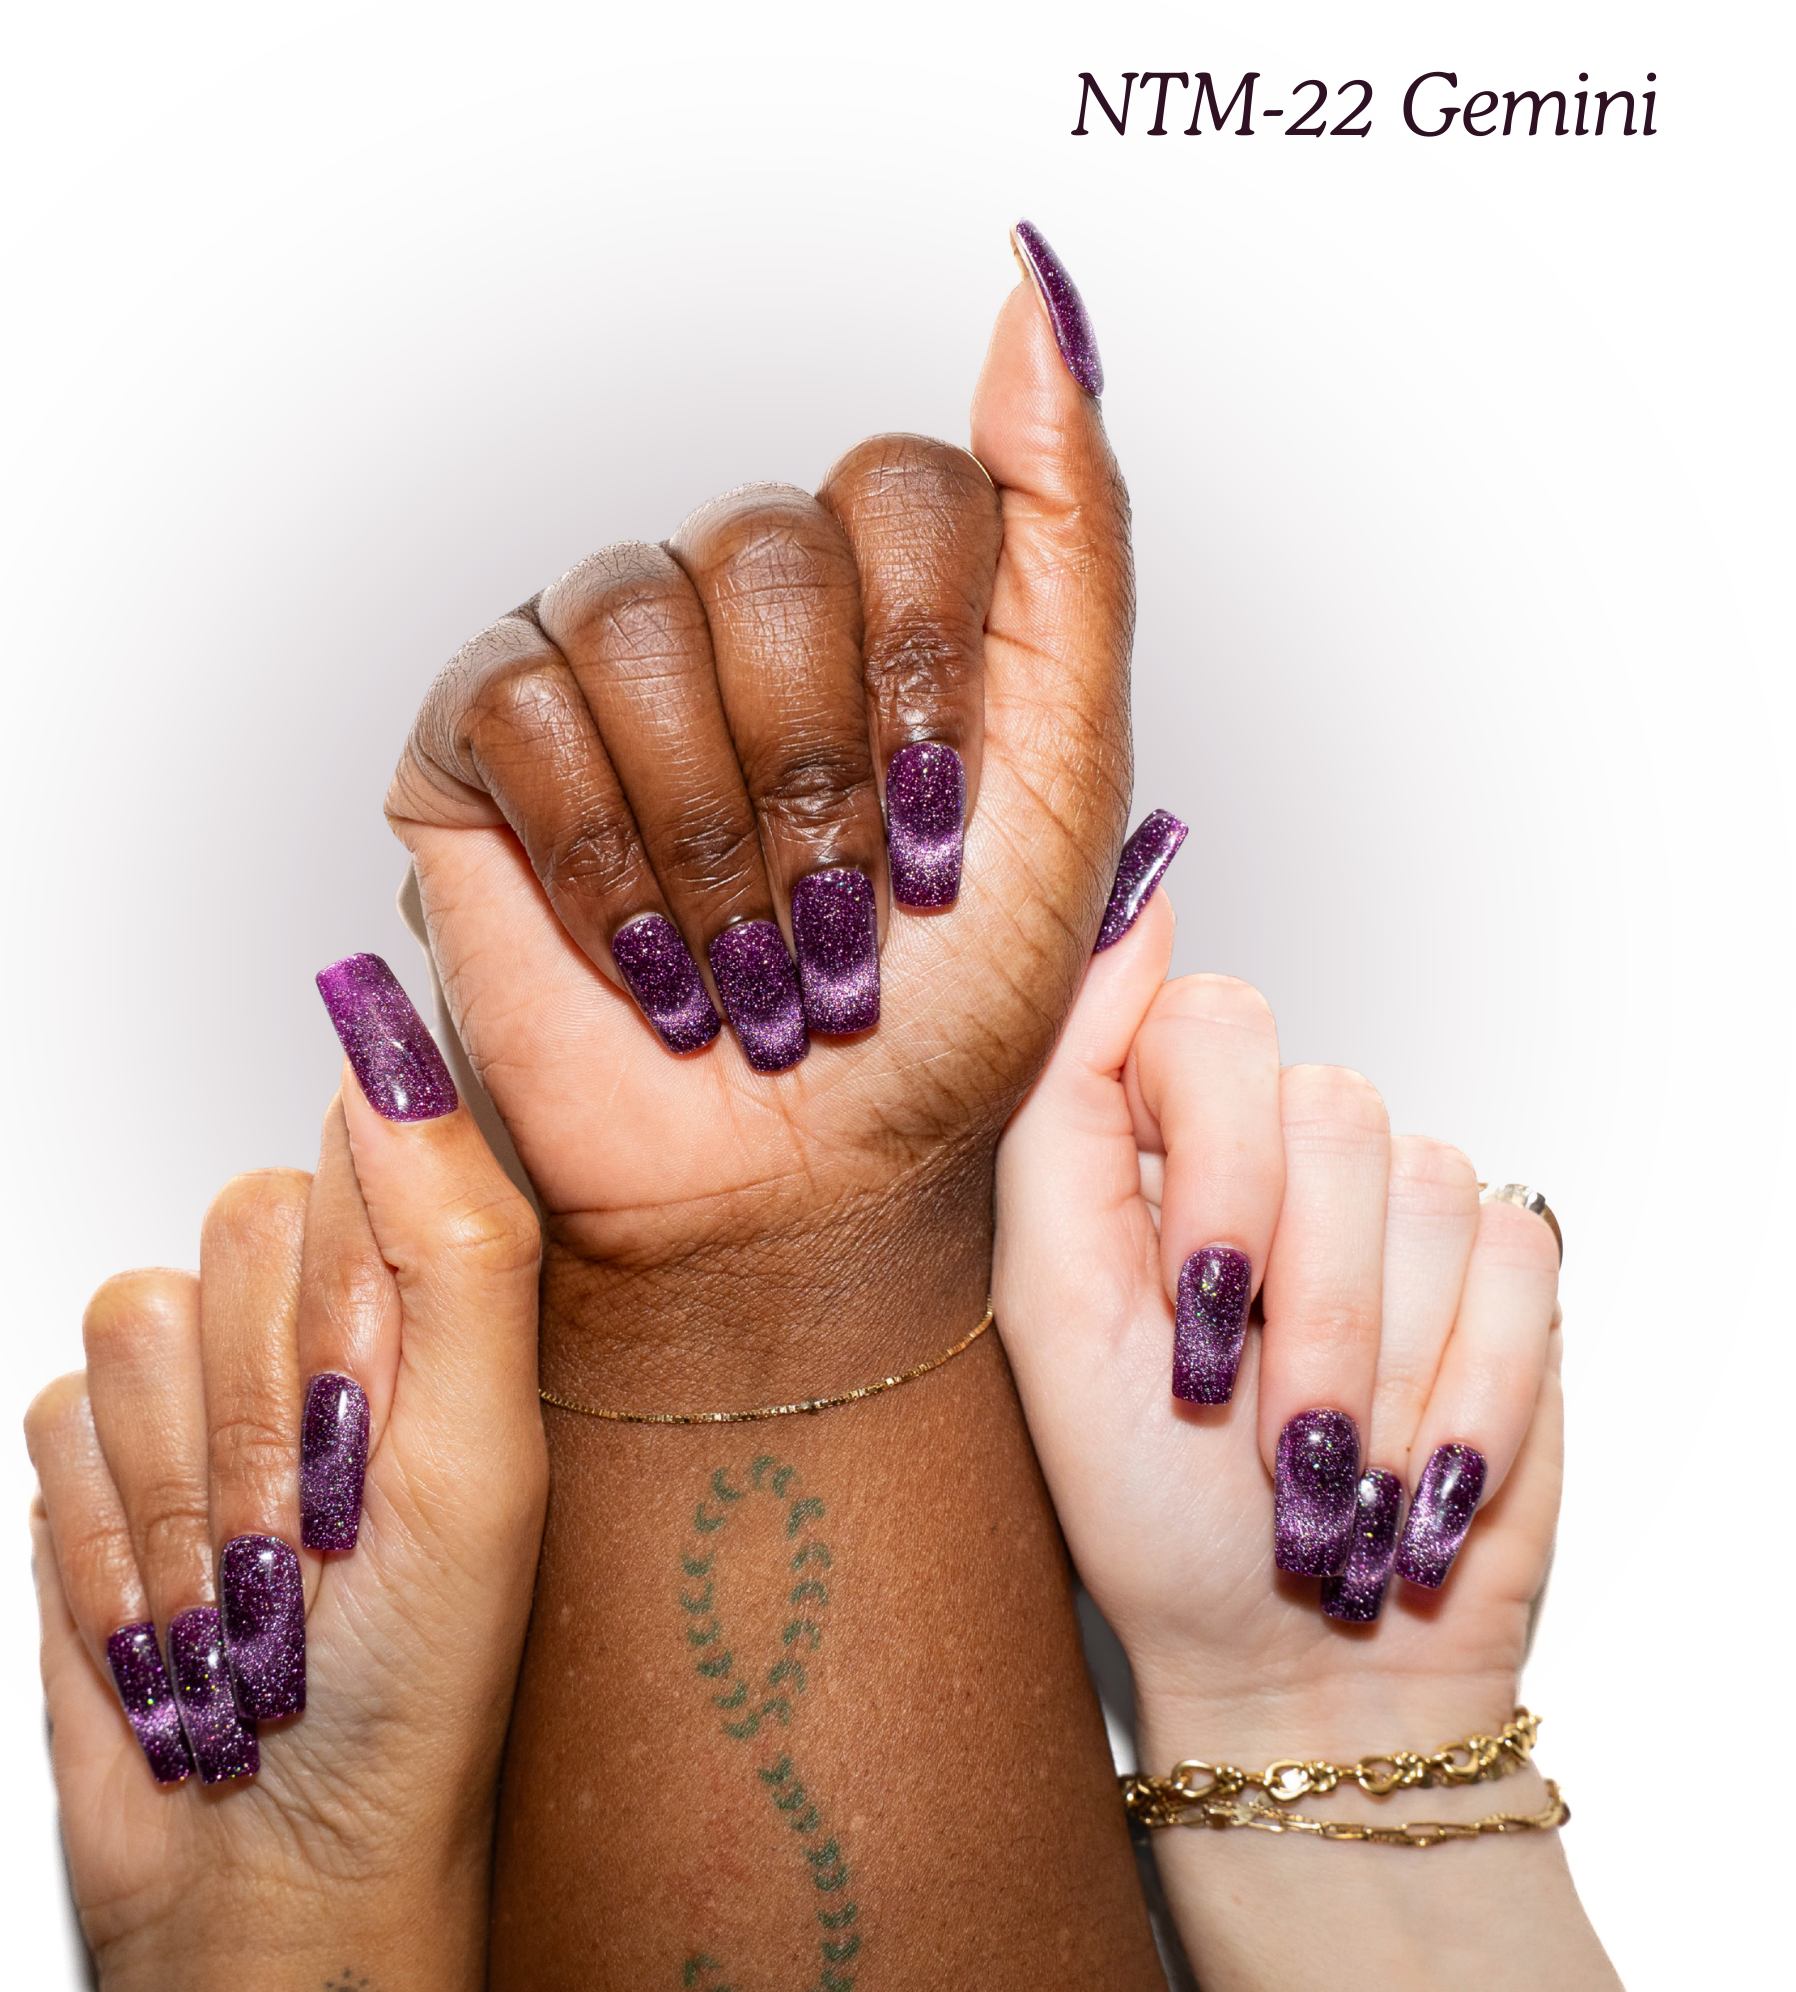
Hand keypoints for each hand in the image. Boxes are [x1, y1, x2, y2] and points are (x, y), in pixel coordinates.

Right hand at [25, 987, 543, 1991]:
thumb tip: (392, 1058)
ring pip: (132, 1320)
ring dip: (185, 1491)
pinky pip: (52, 1417)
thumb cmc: (418, 1683)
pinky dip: (109, 1541)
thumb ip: (457, 1248)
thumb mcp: (479, 1460)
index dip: (347, 1285)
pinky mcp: (97, 1462)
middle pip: (236, 1231)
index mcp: (430, 1306)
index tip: (365, 1402)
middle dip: (267, 1409)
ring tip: (249, 1587)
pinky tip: (171, 1614)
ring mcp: (198, 1393)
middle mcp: (314, 1328)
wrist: (287, 1866)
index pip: (358, 1153)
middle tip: (318, 1526)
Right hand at [386, 224, 1128, 1384]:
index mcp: (885, 596)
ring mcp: (603, 656)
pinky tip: (641, 955)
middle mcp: (739, 599)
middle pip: (766, 548)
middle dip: (815, 785)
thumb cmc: (943, 1011)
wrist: (800, 1183)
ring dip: (712, 834)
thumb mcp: (1068, 775)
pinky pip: (519, 700)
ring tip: (743, 966)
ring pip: (637, 615)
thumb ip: (1070, 534)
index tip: (940, 847)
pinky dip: (597, 856)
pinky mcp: (481, 735)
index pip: (905, 485)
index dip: (924, 678)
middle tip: (834, 935)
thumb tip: (1032, 286)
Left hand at [995, 903, 1619, 1987]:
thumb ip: (1063, 1099)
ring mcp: (1400, 1204)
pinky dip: (1469, 1392)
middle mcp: (1279, 1151)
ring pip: (1429, 1186)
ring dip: (1377, 1369)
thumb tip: (1129, 914)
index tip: (1202, 1299)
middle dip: (1302, 1303)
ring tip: (1328, 1469)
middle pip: (1331, 1109)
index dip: (1220, 1164)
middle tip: (1258, 1425)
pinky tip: (1416, 1469)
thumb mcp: (1053, 1304)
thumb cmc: (1147, 1502)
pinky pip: (1520, 1259)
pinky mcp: (1506, 1271)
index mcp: (1158, 1139)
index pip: (1213, 1026)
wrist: (1292, 1659)